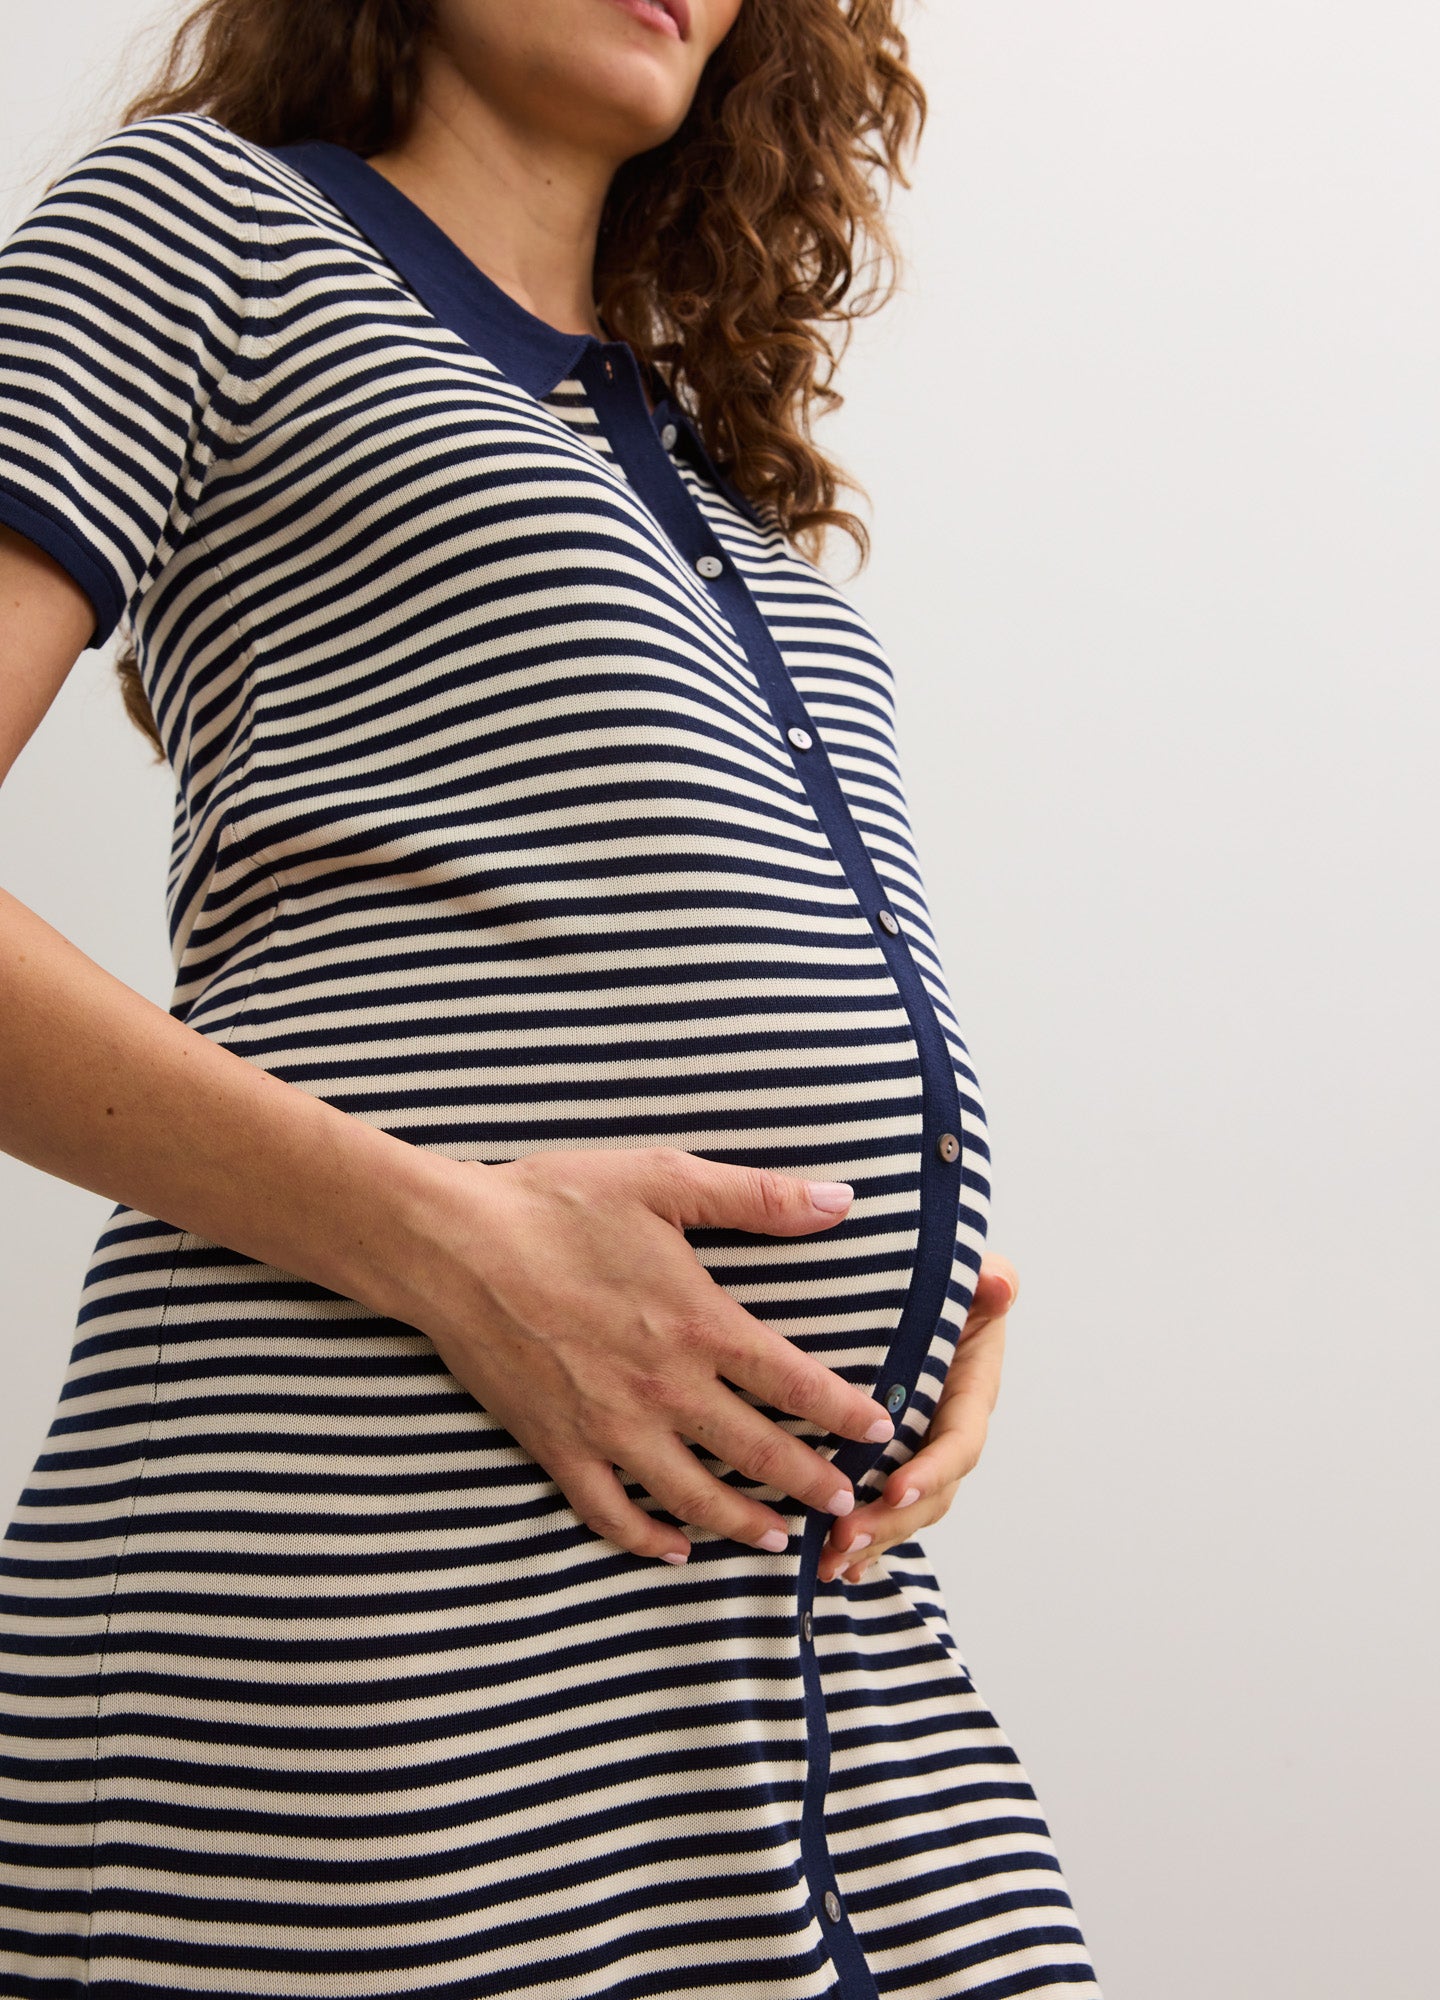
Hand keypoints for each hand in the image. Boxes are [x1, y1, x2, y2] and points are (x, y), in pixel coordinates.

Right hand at [412, 1146, 900, 1565]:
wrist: (454, 1245)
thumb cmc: (557, 1204)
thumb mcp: (665, 1180)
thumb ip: (759, 1197)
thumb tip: (842, 1200)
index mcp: (699, 1325)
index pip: (796, 1384)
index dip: (845, 1413)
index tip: (879, 1431)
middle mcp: (664, 1389)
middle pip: (757, 1453)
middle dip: (810, 1483)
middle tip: (846, 1503)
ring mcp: (609, 1427)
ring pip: (693, 1498)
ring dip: (743, 1524)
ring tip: (778, 1538)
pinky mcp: (557, 1447)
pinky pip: (610, 1513)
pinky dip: (646, 1540)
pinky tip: (673, 1549)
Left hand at [816, 1253, 1017, 1583]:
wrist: (924, 1296)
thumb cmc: (948, 1284)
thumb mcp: (972, 1276)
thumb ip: (989, 1281)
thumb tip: (997, 1283)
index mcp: (970, 1393)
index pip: (959, 1442)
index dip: (933, 1469)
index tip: (896, 1487)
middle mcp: (948, 1432)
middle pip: (930, 1494)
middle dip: (890, 1521)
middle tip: (843, 1539)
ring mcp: (922, 1453)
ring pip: (904, 1511)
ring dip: (871, 1540)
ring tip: (828, 1562)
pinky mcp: (891, 1462)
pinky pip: (882, 1510)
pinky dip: (863, 1544)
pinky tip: (829, 1569)